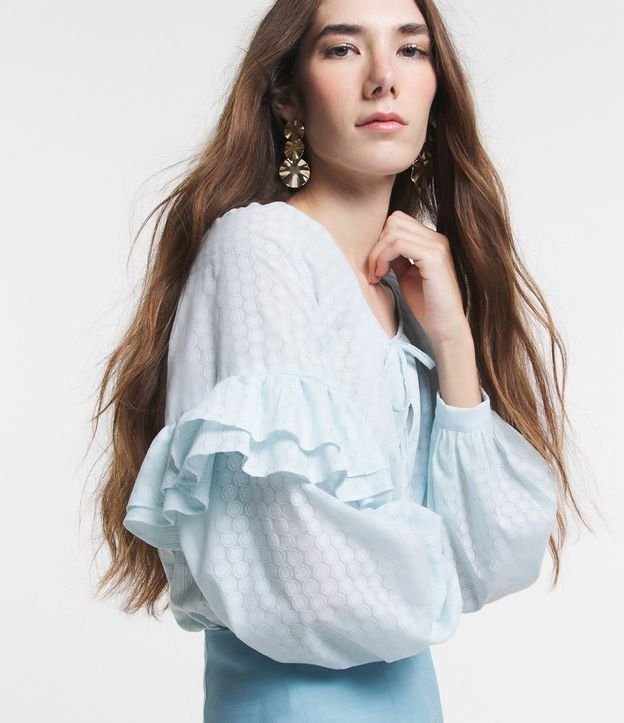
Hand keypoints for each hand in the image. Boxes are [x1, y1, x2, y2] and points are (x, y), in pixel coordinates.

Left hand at [367, 210, 469, 347]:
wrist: (444, 327)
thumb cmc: (426, 305)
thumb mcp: (406, 275)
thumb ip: (396, 257)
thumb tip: (378, 244)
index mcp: (431, 241)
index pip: (398, 222)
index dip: (380, 242)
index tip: (375, 268)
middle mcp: (437, 239)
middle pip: (394, 220)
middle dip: (377, 245)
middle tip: (374, 272)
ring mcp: (437, 246)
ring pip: (393, 231)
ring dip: (377, 253)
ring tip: (377, 276)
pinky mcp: (434, 257)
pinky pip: (398, 243)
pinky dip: (383, 258)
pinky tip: (381, 276)